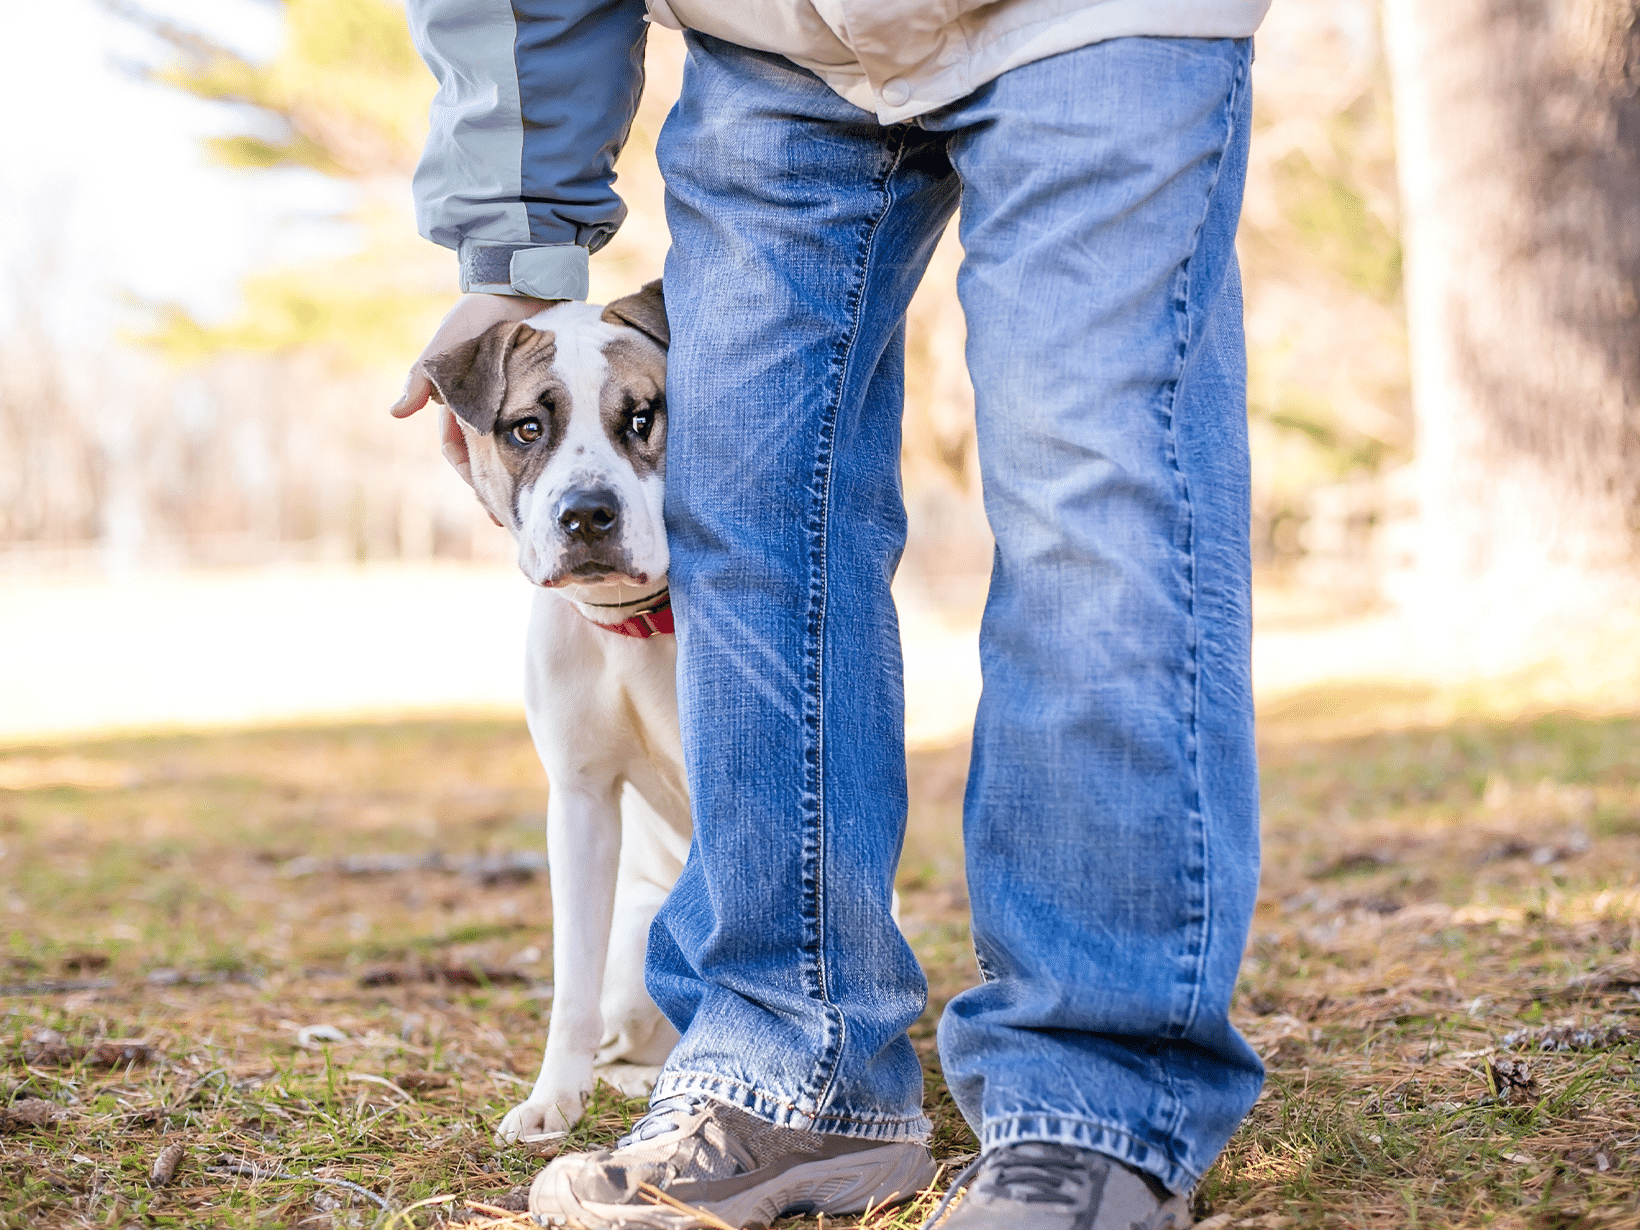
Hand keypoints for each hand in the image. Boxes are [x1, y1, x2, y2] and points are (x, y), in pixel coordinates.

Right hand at [391, 293, 551, 492]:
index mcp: (459, 401)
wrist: (520, 286)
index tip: (487, 501)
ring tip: (538, 503)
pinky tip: (563, 470)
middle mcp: (484, 406)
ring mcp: (512, 400)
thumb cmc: (480, 314)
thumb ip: (425, 376)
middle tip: (513, 518)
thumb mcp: (450, 345)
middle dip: (496, 487)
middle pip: (487, 458)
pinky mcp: (540, 392)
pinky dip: (548, 449)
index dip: (471, 476)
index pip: (458, 450)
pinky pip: (543, 429)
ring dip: (523, 475)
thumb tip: (397, 413)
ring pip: (514, 448)